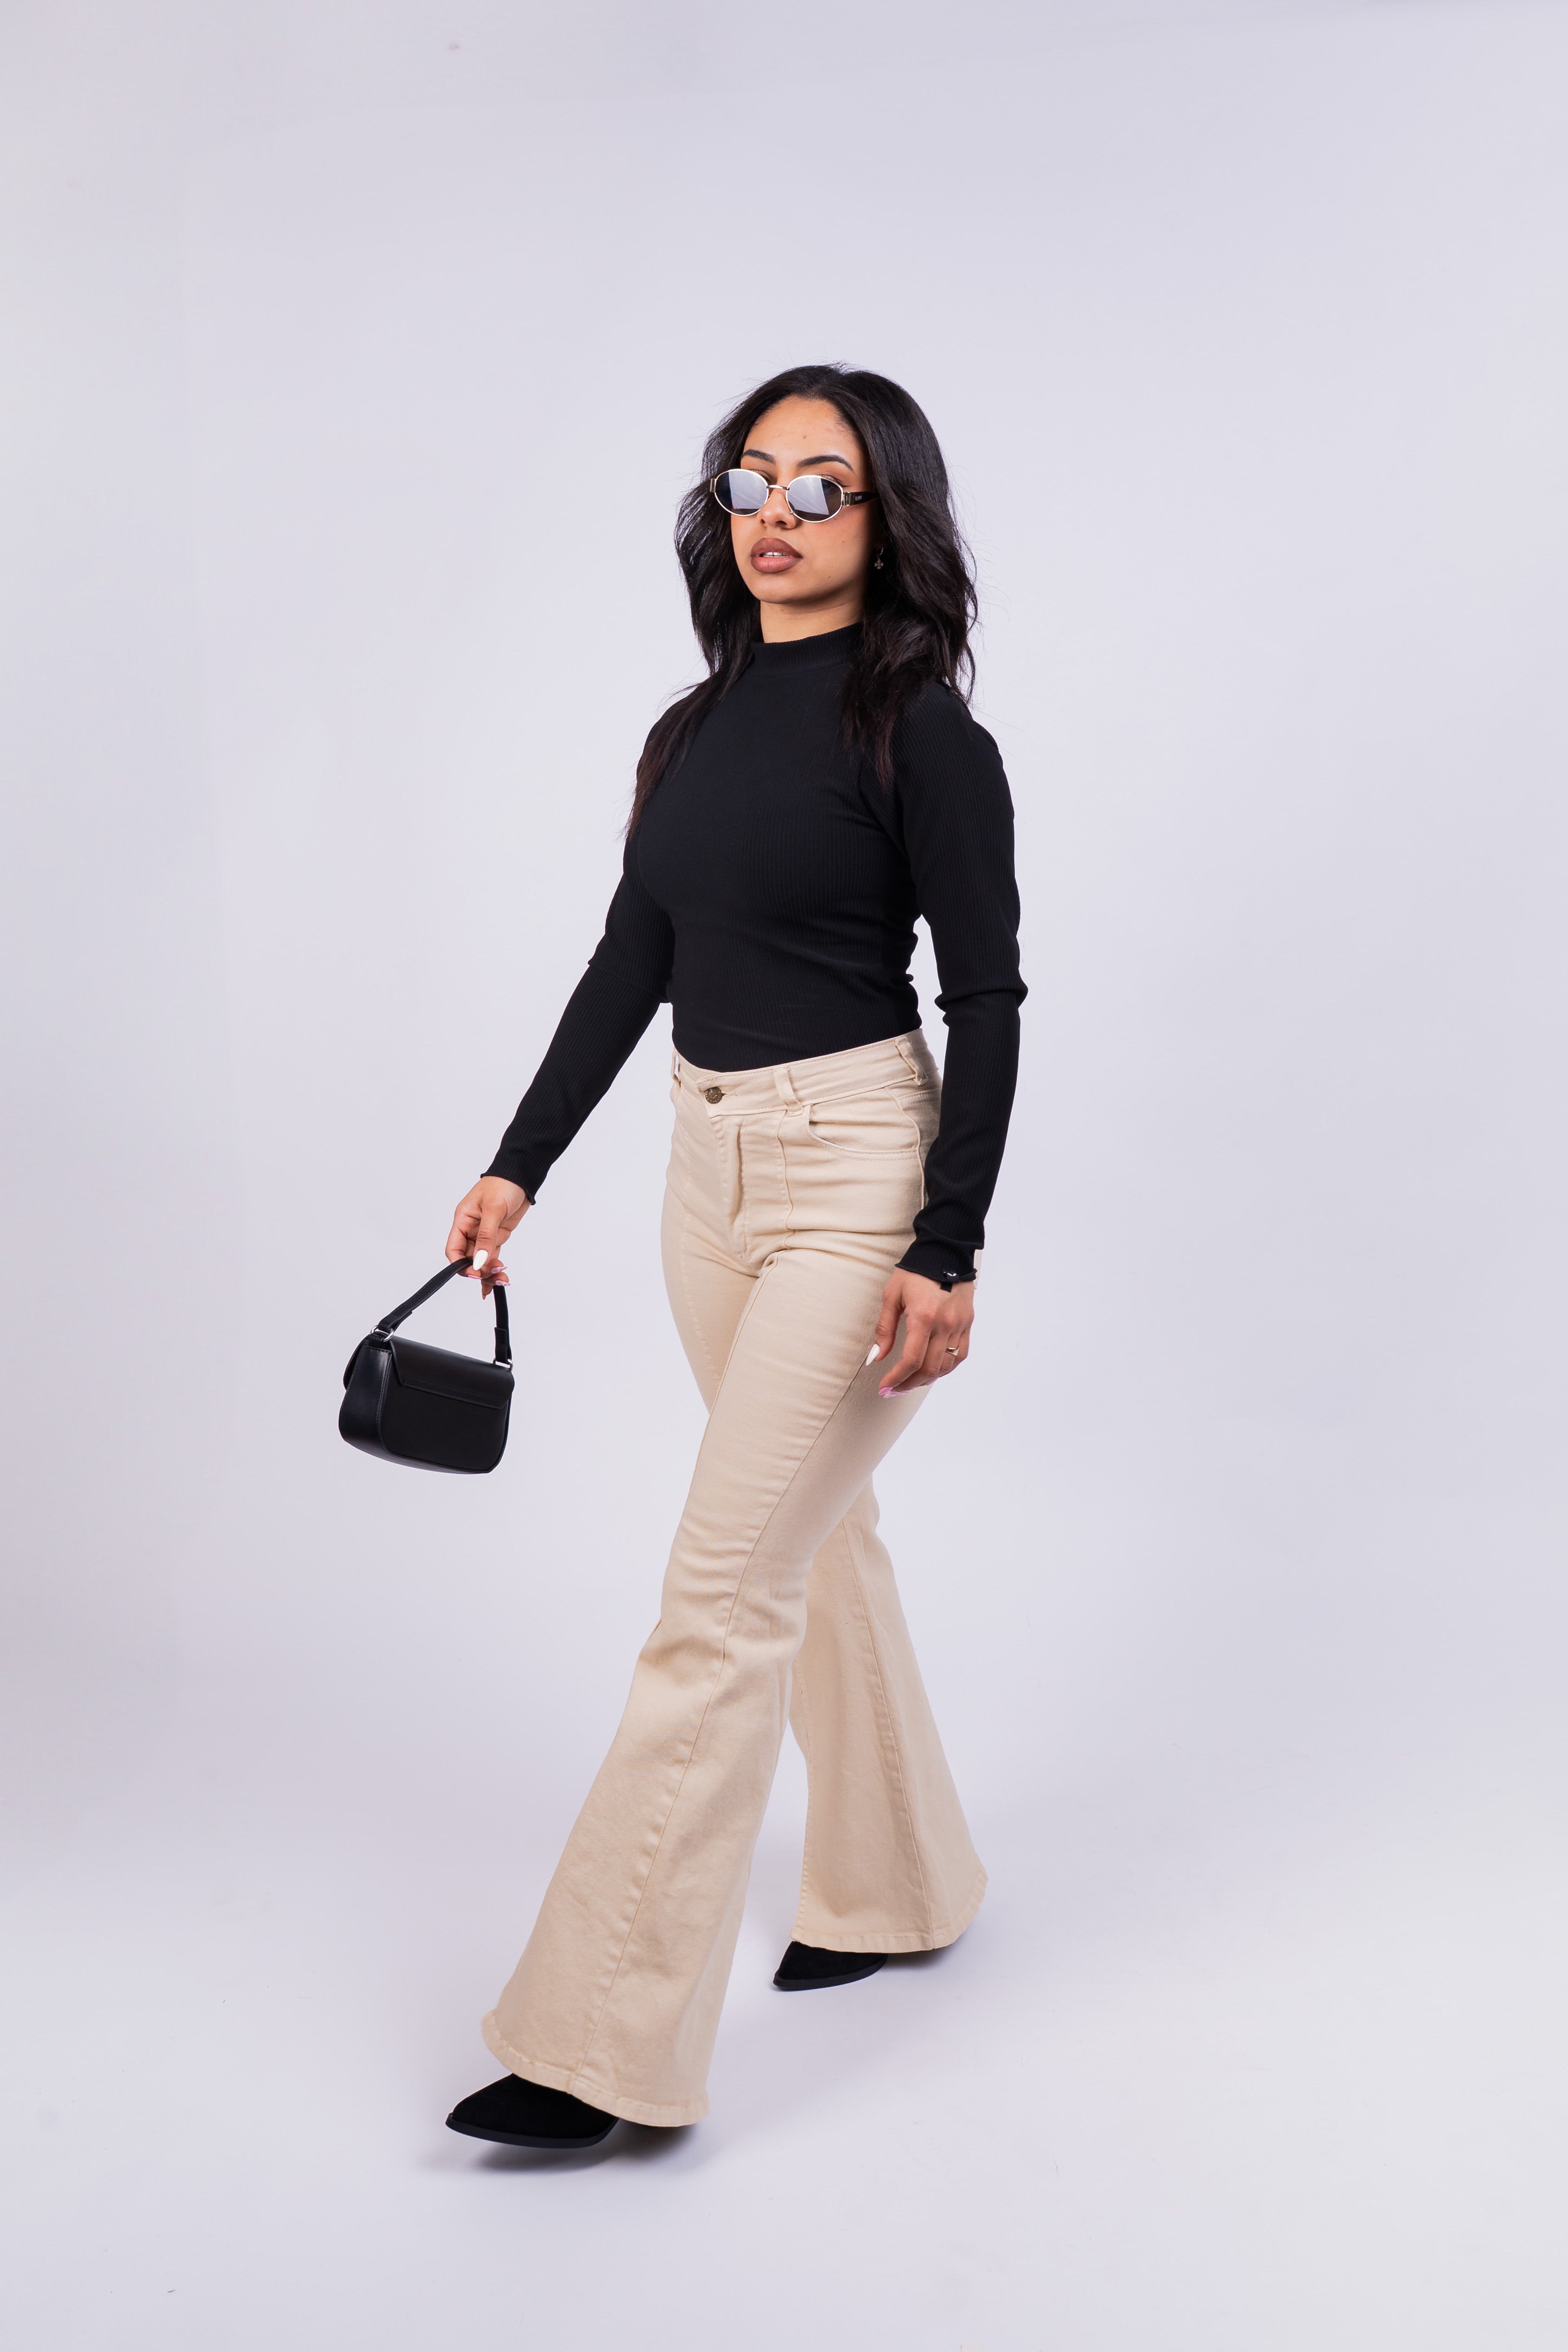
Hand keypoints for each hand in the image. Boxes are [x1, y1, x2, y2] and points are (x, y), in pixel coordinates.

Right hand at [445, 1176, 530, 1296]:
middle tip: (496, 1275)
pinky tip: (497, 1282)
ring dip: (489, 1272)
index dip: (461, 1265)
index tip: (474, 1274)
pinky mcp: (496, 1236)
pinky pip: (491, 1257)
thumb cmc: (504, 1184)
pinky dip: (494, 1268)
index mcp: (463, 1220)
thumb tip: (478, 1260)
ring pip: (481, 1260)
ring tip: (502, 1279)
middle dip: (480, 1270)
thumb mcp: (494, 1208)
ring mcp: (484, 1234)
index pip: (454, 1249)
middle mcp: (471, 1229)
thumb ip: (486, 1236)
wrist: (522, 1176)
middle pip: (468, 1259)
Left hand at [867, 1269, 974, 1396]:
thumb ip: (884, 1329)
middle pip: (928, 1368)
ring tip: (909, 1383)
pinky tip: (931, 1371)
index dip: (897, 1378)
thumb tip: (877, 1357)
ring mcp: (960, 1324)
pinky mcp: (968, 1323)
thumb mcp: (892, 1295)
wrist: (944, 1252)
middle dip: (908, 1384)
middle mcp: (945, 1323)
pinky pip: (960, 1355)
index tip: (884, 1387)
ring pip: (945, 1366)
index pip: (911, 1360)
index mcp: (924, 1316)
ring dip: (926, 1380)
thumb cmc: (915, 1272)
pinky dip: (945, 1369)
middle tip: (893, 1391)